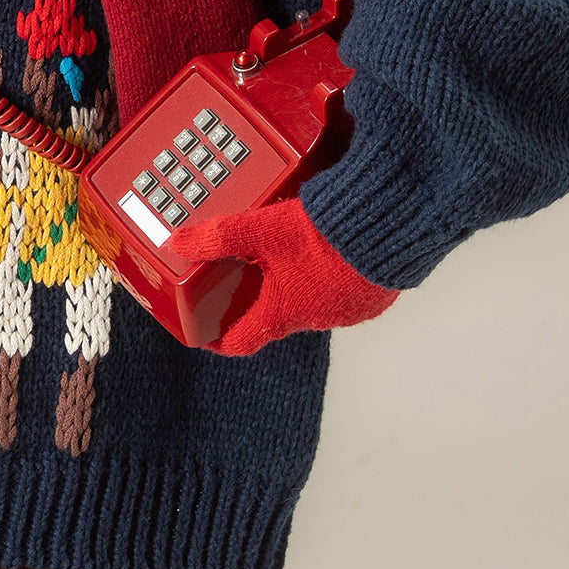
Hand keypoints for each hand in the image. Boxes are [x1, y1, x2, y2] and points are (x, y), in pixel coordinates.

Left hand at [167, 196, 399, 356]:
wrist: (388, 226)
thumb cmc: (327, 237)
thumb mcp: (263, 230)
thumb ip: (219, 236)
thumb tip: (179, 242)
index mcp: (283, 312)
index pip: (241, 341)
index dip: (219, 339)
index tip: (206, 335)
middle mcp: (315, 319)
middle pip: (276, 317)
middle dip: (260, 299)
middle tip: (244, 276)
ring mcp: (348, 310)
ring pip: (312, 303)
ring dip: (299, 284)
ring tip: (289, 253)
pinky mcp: (373, 296)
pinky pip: (345, 292)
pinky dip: (332, 277)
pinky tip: (328, 250)